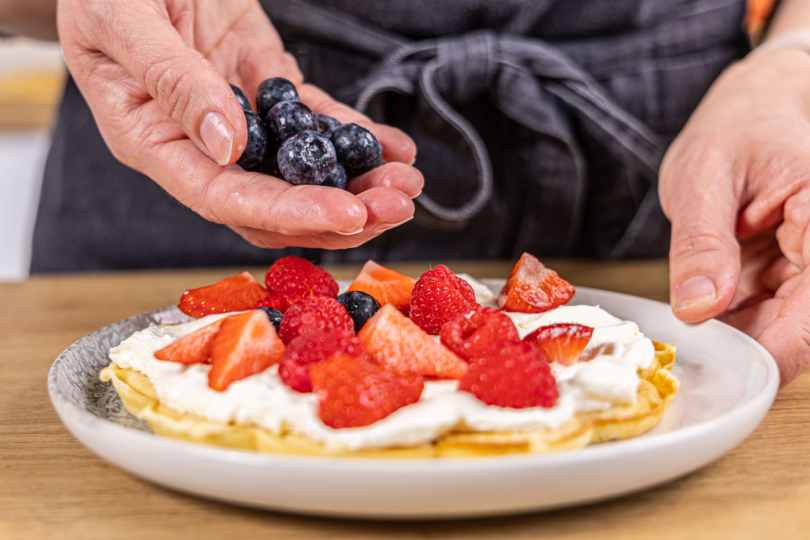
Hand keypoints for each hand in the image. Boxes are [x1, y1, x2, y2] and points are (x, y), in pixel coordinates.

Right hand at [58, 0, 421, 248]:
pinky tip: (395, 148)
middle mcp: (200, 143)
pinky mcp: (265, 84)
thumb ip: (171, 81)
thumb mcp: (122, 19)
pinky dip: (356, 137)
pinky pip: (316, 121)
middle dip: (340, 210)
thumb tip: (227, 147)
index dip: (288, 212)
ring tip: (407, 182)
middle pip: (275, 201)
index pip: (224, 198)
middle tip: (396, 204)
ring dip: (358, 182)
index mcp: (152, 141)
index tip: (346, 213)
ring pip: (303, 170)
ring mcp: (238, 117)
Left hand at [660, 47, 809, 386]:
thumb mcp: (702, 175)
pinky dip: (732, 322)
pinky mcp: (793, 276)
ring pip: (784, 328)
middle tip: (691, 351)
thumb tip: (698, 307)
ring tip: (690, 325)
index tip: (728, 367)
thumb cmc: (734, 128)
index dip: (777, 347)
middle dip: (748, 346)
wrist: (749, 111)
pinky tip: (701, 312)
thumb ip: (702, 242)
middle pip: (803, 327)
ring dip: (737, 336)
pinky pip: (766, 315)